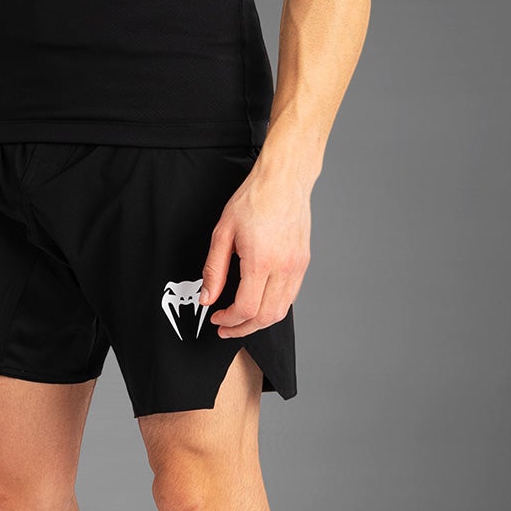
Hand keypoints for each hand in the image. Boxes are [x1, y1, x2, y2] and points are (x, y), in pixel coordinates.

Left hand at [200, 164, 311, 337]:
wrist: (283, 181)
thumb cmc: (253, 200)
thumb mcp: (223, 232)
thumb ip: (214, 270)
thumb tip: (207, 298)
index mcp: (261, 260)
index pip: (246, 308)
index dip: (229, 321)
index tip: (216, 318)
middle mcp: (283, 268)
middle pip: (266, 317)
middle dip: (243, 329)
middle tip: (226, 328)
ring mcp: (296, 267)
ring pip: (281, 311)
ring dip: (260, 322)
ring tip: (241, 320)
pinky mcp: (303, 263)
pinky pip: (290, 296)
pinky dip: (273, 307)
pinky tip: (259, 302)